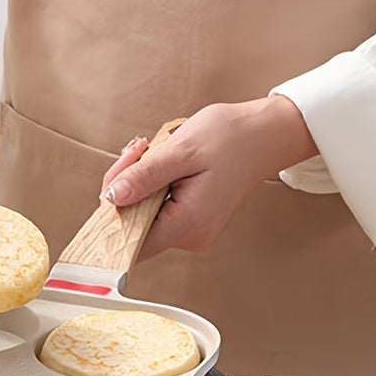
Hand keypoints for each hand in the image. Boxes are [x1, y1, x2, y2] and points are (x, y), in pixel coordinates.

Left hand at [101, 96, 316, 260]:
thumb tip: (111, 198)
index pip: (131, 241)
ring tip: (153, 150)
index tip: (115, 180)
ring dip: (139, 180)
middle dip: (125, 185)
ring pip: (143, 213)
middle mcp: (191, 235)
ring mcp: (193, 230)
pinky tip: (162, 160)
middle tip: (139, 150)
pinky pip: (157, 207)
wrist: (265, 134)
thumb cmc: (231, 138)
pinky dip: (152, 183)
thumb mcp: (181, 150)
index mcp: (189, 223)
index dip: (112, 214)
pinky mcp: (192, 219)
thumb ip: (144, 177)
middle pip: (133, 224)